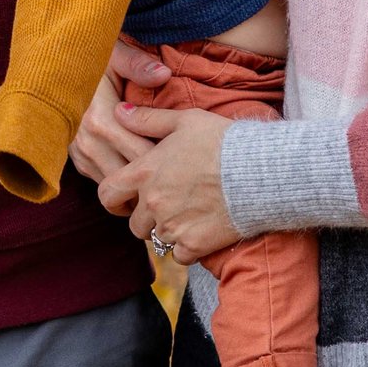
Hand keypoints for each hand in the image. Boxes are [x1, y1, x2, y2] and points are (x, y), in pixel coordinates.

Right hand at [69, 40, 173, 182]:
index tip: (186, 152)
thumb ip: (137, 64)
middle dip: (158, 176)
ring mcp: (82, 156)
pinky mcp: (79, 164)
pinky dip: (125, 180)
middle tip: (183, 169)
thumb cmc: (86, 62)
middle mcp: (89, 144)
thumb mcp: (112, 54)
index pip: (143, 155)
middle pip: (133, 177)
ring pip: (119, 186)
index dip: (168, 157)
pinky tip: (141, 169)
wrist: (48, 74)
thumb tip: (164, 74)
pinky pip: (107, 182)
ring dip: (140, 182)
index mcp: (100, 119)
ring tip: (165, 173)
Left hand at [97, 104, 237, 265]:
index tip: (127, 198)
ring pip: (157, 239)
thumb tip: (119, 110)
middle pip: (134, 223)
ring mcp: (172, 227)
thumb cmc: (221, 140)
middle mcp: (152, 203)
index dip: (114, 197)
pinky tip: (202, 229)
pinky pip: (180, 256)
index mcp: (144, 173)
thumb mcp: (184, 120)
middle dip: (146, 217)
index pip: (107, 193)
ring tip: (190, 213)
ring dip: (168, 231)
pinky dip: (188, 247)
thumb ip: (147, 119)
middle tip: (168, 205)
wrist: (259, 171)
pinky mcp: (194, 245)